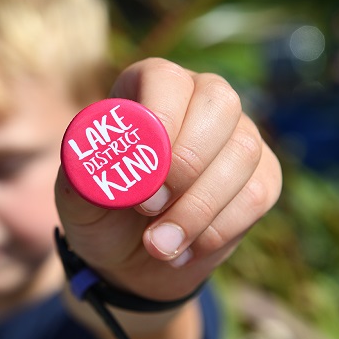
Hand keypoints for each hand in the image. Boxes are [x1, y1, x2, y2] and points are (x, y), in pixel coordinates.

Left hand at [55, 58, 281, 300]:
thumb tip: (101, 163)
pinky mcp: (262, 176)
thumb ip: (83, 177)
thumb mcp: (77, 198)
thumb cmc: (102, 213)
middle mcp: (200, 99)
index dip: (157, 124)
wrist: (131, 259)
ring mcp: (238, 135)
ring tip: (158, 245)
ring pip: (242, 153)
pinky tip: (184, 250)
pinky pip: (257, 194)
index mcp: (150, 86)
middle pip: (219, 104)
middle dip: (185, 164)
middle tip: (148, 208)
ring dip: (197, 209)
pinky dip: (217, 230)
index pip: (165, 80)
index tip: (137, 176)